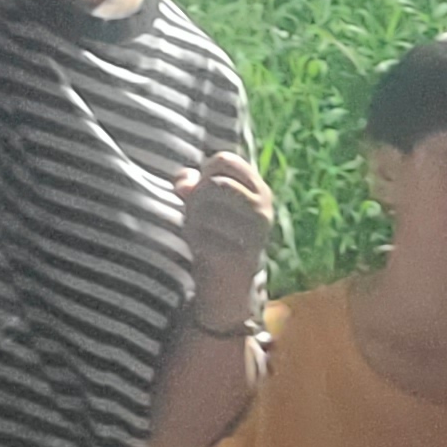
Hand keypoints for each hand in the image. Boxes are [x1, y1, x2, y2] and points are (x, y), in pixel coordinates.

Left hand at [177, 151, 274, 313]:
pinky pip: (203, 236)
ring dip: (192, 219)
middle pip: (214, 184)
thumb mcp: (204, 203)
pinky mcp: (241, 257)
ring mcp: (255, 234)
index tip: (202, 191)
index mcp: (258, 190)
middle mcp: (262, 209)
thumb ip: (192, 183)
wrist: (227, 285)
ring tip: (196, 232)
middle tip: (196, 216)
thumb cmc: (213, 234)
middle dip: (196, 199)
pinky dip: (193, 240)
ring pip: (206, 207)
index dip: (203, 173)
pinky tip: (198, 249)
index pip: (223, 160)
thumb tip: (184, 184)